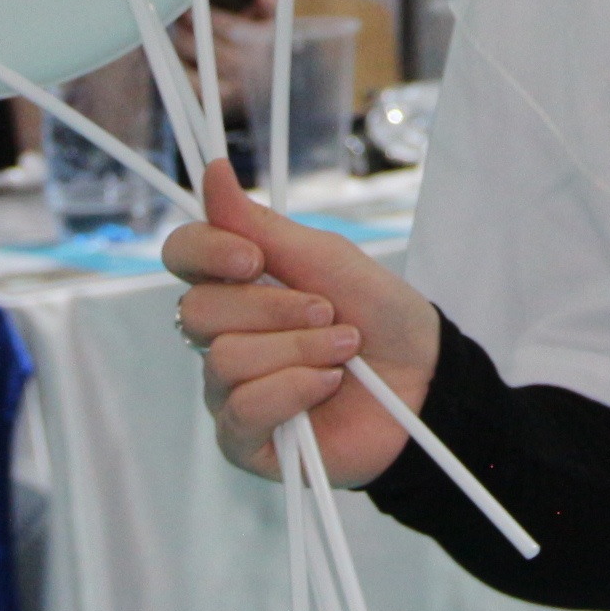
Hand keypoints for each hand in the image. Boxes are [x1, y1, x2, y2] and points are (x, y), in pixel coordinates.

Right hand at [166, 162, 439, 486]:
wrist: (426, 377)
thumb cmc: (380, 314)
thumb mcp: (328, 260)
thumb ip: (263, 226)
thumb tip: (213, 171)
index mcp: (238, 285)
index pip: (183, 255)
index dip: (208, 252)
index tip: (253, 259)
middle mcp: (223, 335)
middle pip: (200, 310)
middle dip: (275, 308)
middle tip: (328, 311)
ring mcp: (228, 390)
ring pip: (225, 360)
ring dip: (300, 349)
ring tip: (344, 350)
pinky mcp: (243, 439)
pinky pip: (242, 410)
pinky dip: (294, 390)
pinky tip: (328, 385)